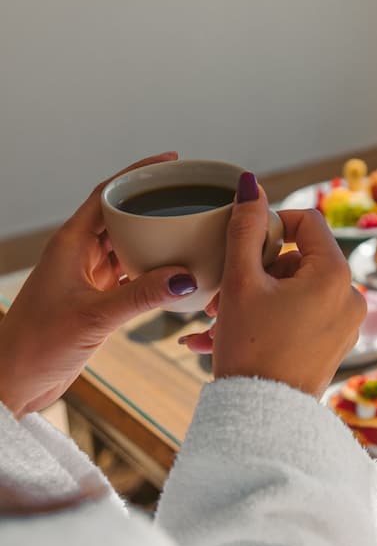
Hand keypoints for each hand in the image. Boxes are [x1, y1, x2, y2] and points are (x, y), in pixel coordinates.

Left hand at [0, 153, 198, 417]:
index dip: (138, 174)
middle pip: (120, 215)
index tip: (169, 162)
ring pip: (127, 245)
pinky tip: (176, 274)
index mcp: (70, 244)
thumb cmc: (35, 346)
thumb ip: (142, 295)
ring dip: (155, 238)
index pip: (107, 193)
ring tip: (190, 230)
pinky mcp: (94, 300)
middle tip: (189, 196)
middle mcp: (78, 254)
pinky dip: (152, 270)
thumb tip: (187, 276)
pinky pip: (130, 274)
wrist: (11, 383)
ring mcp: (86, 277)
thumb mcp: (94, 317)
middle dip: (152, 203)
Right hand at [180, 173, 364, 396]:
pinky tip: (222, 336)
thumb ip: (246, 227)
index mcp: (336, 275)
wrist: (261, 421)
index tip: (240, 245)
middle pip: (298, 258)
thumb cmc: (251, 349)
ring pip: (293, 290)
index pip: (306, 221)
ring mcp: (345, 325)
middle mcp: (351, 297)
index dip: (269, 225)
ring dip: (252, 298)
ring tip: (213, 320)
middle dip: (254, 271)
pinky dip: (266, 319)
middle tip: (218, 292)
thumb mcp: (241, 281)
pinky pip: (298, 318)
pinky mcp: (332, 347)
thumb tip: (250, 184)